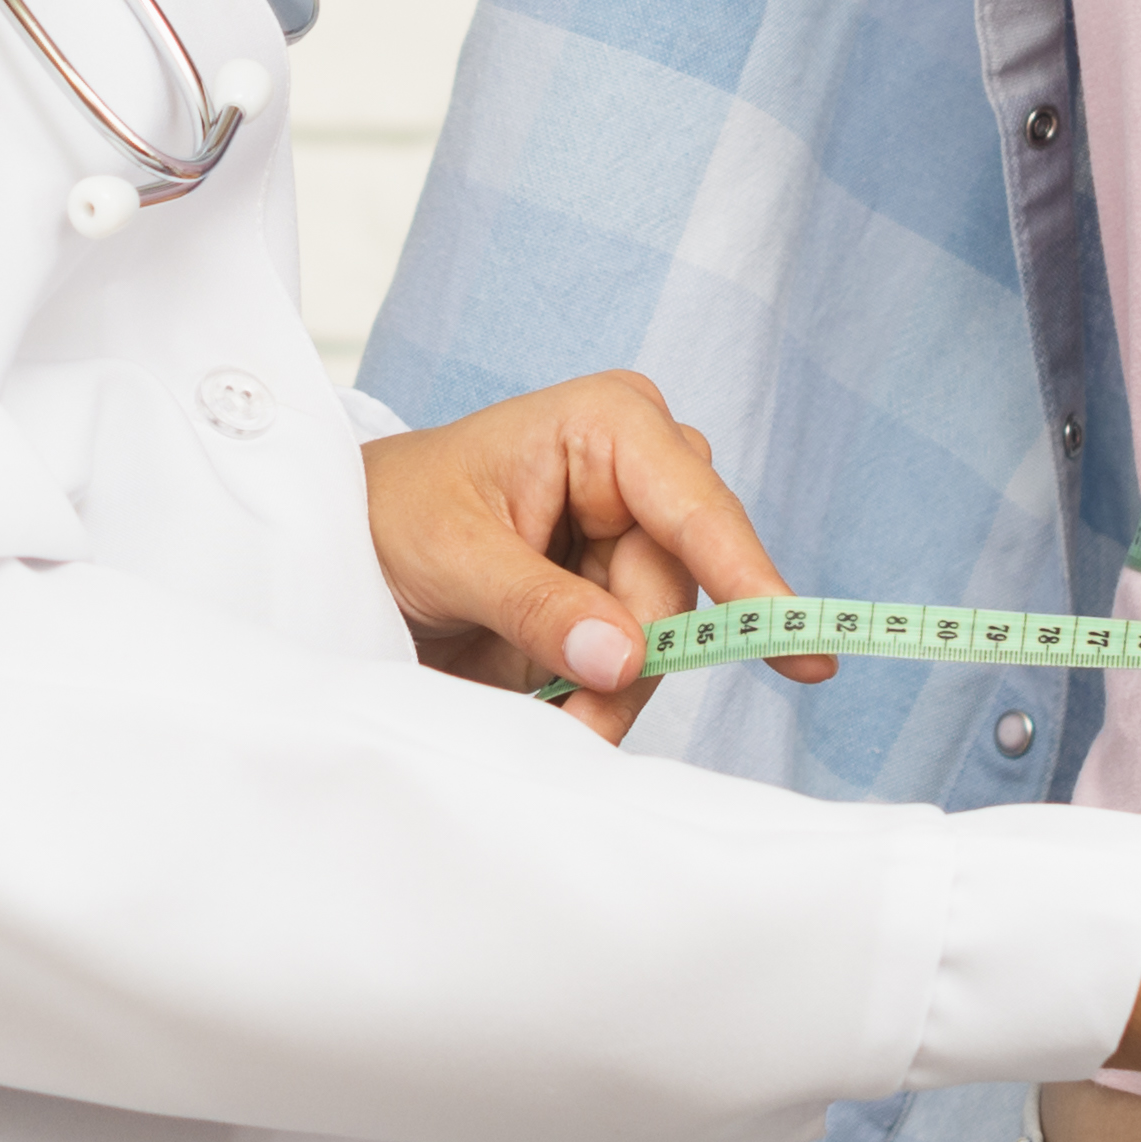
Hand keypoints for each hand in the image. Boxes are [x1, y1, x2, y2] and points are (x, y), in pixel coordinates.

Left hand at [360, 372, 839, 749]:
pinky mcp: (619, 597)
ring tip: (549, 709)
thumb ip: (538, 604)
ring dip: (613, 690)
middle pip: (685, 588)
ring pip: (668, 638)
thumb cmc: (389, 515)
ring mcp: (635, 539)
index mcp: (609, 426)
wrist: (348, 548)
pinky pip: (643, 663)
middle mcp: (641, 475)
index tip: (792, 643)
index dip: (746, 577)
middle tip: (579, 715)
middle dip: (636, 659)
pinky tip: (563, 704)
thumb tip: (625, 656)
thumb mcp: (451, 555)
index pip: (695, 507)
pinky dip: (604, 697)